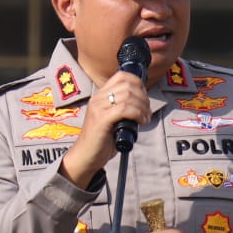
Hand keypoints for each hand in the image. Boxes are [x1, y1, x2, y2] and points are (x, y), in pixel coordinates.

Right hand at [58, 72, 148, 187]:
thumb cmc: (101, 140)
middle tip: (147, 111)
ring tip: (145, 118)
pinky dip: (137, 114)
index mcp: (100, 95)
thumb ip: (122, 109)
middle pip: (127, 85)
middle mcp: (98, 98)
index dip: (138, 83)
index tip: (144, 97)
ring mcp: (98, 108)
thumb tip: (143, 105)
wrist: (85, 156)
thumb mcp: (112, 119)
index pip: (121, 76)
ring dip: (142, 107)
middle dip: (143, 97)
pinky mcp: (102, 120)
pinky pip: (124, 109)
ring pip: (128, 96)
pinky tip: (141, 122)